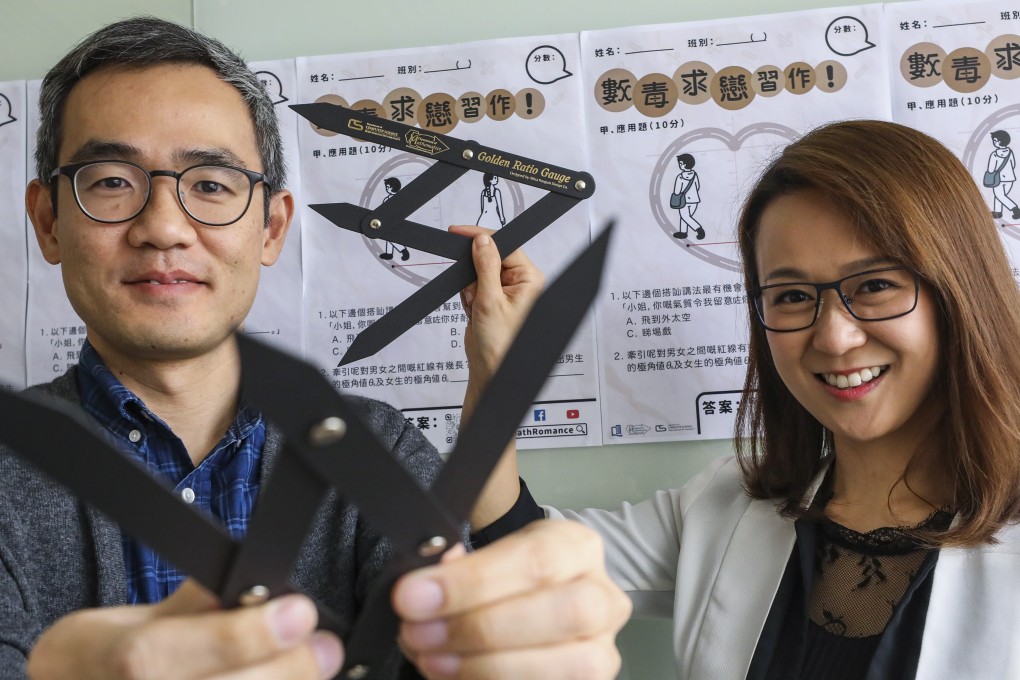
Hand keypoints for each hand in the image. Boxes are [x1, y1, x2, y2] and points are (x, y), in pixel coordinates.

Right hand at [27, 580, 342, 678]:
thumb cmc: (105, 658)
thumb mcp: (135, 618)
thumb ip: (196, 605)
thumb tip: (256, 586)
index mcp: (110, 662)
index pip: (165, 656)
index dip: (240, 636)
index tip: (300, 613)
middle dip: (284, 672)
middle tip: (326, 648)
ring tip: (316, 669)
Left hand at [394, 520, 630, 679]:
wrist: (527, 608)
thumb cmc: (504, 580)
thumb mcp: (488, 556)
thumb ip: (460, 567)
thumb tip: (425, 588)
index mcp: (577, 547)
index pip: (536, 560)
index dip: (473, 582)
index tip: (413, 595)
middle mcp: (603, 598)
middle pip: (563, 614)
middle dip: (481, 628)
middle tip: (419, 632)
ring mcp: (602, 650)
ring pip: (566, 666)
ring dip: (486, 667)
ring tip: (432, 660)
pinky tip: (454, 678)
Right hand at [450, 224, 543, 387]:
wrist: (490, 370)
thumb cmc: (501, 344)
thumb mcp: (490, 301)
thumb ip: (485, 267)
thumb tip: (482, 240)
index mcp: (529, 279)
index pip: (505, 245)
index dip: (481, 238)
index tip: (460, 232)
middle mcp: (520, 282)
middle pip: (489, 258)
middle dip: (474, 274)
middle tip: (475, 293)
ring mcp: (504, 291)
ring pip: (477, 272)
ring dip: (471, 289)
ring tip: (477, 308)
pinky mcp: (491, 299)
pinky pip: (472, 286)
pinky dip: (468, 297)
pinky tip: (474, 312)